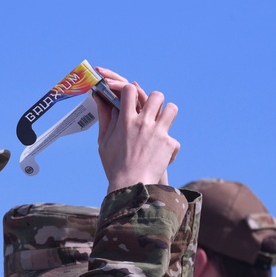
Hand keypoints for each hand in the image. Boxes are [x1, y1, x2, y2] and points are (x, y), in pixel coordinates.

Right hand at [94, 67, 179, 192]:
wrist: (132, 186)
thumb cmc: (114, 166)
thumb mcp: (104, 142)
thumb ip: (105, 119)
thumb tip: (101, 99)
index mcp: (126, 120)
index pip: (130, 90)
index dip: (131, 90)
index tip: (130, 97)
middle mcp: (144, 123)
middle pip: (156, 95)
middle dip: (155, 99)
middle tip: (152, 110)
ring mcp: (159, 133)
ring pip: (171, 109)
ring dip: (168, 114)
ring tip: (162, 125)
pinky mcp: (170, 145)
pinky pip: (173, 140)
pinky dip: (168, 149)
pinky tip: (161, 158)